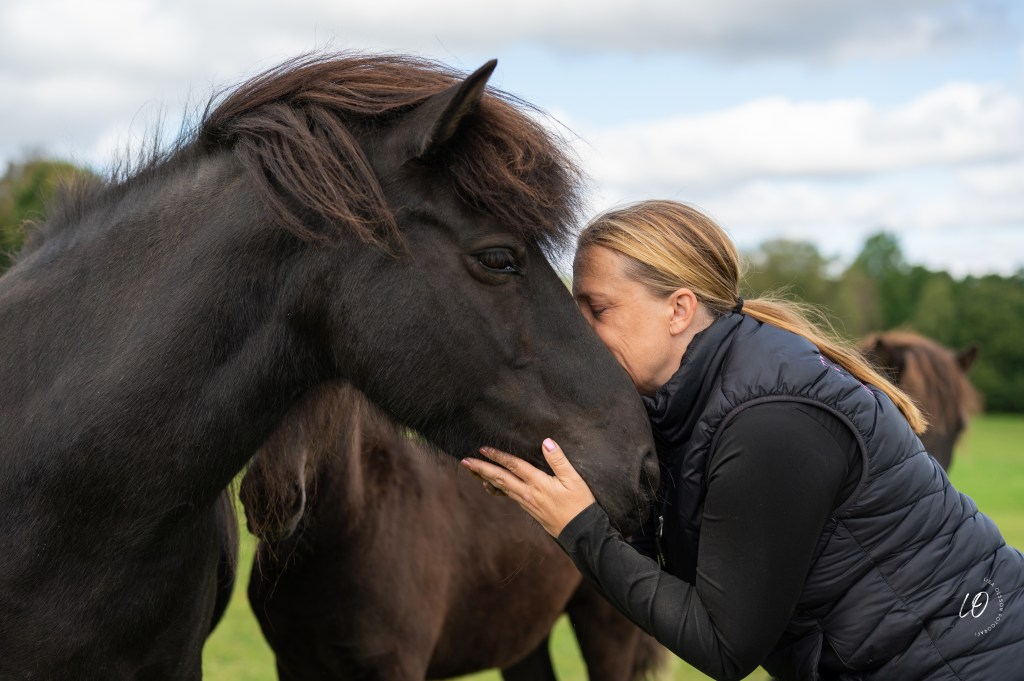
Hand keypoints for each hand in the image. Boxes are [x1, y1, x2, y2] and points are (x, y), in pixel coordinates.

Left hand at [460, 438, 596, 536]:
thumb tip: (546, 442)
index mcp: (538, 484)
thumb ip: (559, 460)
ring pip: (501, 488)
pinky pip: (508, 497)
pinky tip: (490, 486)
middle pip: (500, 478)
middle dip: (482, 469)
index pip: (514, 466)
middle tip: (465, 462)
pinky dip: (496, 489)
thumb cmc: (581, 505)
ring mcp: (527, 503)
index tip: (483, 449)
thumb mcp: (574, 480)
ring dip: (486, 478)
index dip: (498, 456)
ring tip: (472, 471)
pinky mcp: (530, 510)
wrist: (582, 534)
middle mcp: (528, 494)